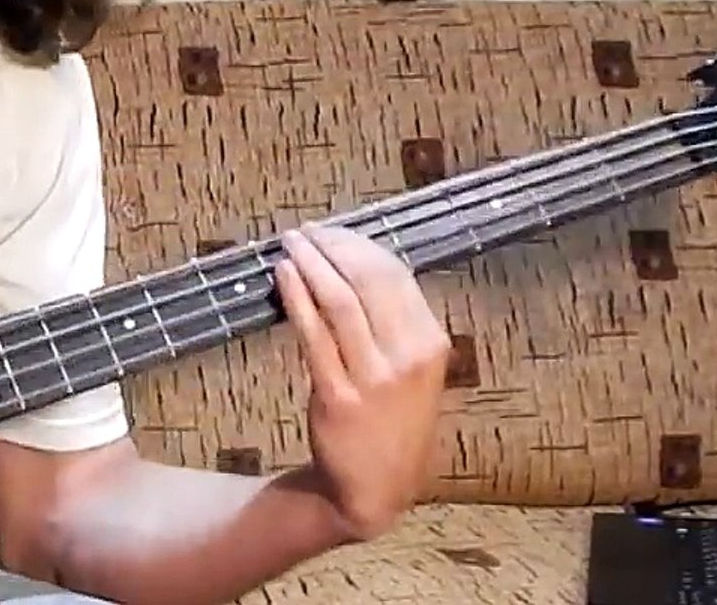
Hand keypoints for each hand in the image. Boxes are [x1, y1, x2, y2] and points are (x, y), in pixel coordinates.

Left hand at [272, 223, 449, 540]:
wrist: (375, 487)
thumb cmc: (390, 421)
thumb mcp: (413, 371)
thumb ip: (395, 323)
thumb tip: (356, 262)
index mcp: (431, 345)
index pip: (396, 276)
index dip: (361, 246)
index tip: (334, 231)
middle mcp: (409, 358)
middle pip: (369, 280)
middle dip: (334, 246)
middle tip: (307, 230)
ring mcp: (374, 379)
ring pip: (341, 301)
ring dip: (312, 263)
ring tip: (291, 243)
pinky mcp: (338, 397)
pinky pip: (315, 335)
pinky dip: (298, 297)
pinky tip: (284, 275)